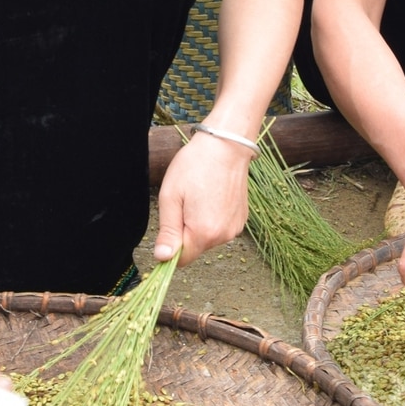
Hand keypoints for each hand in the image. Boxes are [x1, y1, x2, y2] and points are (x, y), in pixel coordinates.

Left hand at [153, 128, 251, 263]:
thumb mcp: (171, 196)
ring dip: (199, 225)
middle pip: (195, 248)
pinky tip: (211, 197)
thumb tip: (163, 258)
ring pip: (207, 238)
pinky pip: (220, 228)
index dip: (170, 247)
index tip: (169, 225)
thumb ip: (168, 231)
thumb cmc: (196, 165)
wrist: (226, 145)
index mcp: (204, 233)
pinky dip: (212, 218)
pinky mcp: (242, 219)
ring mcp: (235, 228)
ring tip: (199, 197)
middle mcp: (223, 236)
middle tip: (184, 202)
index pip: (181, 260)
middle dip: (185, 232)